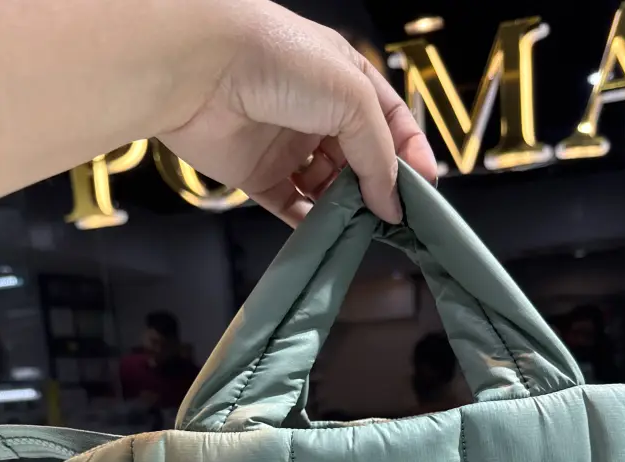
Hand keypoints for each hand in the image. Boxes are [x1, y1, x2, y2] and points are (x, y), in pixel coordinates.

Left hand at [158, 0, 436, 225]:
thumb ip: (379, 155)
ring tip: (363, 228)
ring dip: (347, 209)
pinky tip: (330, 235)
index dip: (410, 155)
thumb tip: (392, 206)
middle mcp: (318, 111)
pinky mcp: (257, 175)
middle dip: (379, 188)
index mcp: (345, 79)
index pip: (390, 122)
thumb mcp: (353, 98)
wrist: (201, 68)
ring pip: (328, 187)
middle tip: (395, 219)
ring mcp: (287, 144)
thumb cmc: (283, 63)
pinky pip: (291, 206)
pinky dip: (311, 223)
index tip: (423, 191)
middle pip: (360, 159)